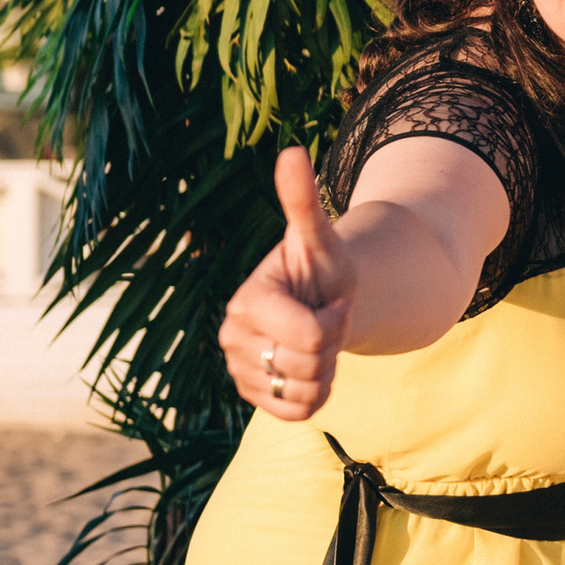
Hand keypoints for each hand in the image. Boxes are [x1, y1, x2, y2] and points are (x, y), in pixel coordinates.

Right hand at [219, 147, 356, 420]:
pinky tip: (312, 369)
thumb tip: (292, 151)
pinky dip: (315, 396)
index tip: (333, 302)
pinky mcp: (251, 395)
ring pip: (304, 391)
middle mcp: (231, 337)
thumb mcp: (320, 236)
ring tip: (317, 342)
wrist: (325, 299)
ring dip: (325, 371)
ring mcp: (238, 369)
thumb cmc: (324, 267)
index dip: (334, 323)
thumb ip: (303, 200)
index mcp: (246, 301)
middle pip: (307, 365)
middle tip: (325, 322)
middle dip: (331, 346)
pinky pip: (297, 413)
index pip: (307, 335)